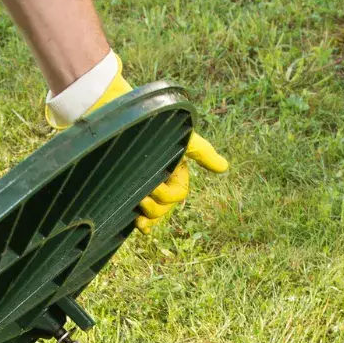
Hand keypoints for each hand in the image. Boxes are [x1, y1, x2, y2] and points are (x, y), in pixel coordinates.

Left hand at [58, 71, 229, 233]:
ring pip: (153, 211)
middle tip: (141, 199)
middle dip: (156, 208)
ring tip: (136, 212)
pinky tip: (138, 227)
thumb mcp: (181, 137)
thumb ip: (202, 153)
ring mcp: (143, 184)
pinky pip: (137, 211)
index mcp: (175, 169)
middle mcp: (160, 178)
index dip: (167, 197)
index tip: (154, 189)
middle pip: (165, 206)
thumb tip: (224, 168)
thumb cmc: (152, 123)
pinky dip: (142, 222)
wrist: (119, 116)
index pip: (177, 193)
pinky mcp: (127, 187)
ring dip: (148, 216)